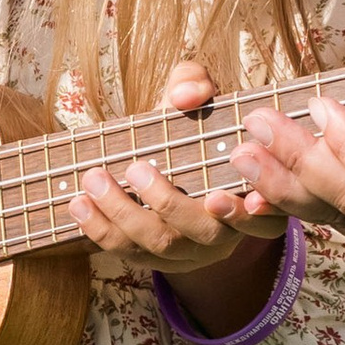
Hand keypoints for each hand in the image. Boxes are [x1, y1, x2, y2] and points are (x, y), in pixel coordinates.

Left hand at [67, 63, 252, 274]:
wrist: (168, 156)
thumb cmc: (191, 124)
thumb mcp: (198, 96)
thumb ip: (194, 84)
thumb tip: (185, 96)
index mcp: (255, 197)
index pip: (264, 218)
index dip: (245, 213)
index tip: (215, 196)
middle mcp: (230, 233)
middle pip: (203, 232)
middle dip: (165, 203)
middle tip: (135, 168)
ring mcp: (194, 253)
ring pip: (162, 247)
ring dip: (123, 215)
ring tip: (94, 181)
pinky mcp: (159, 260)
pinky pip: (131, 255)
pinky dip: (102, 231)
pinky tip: (81, 206)